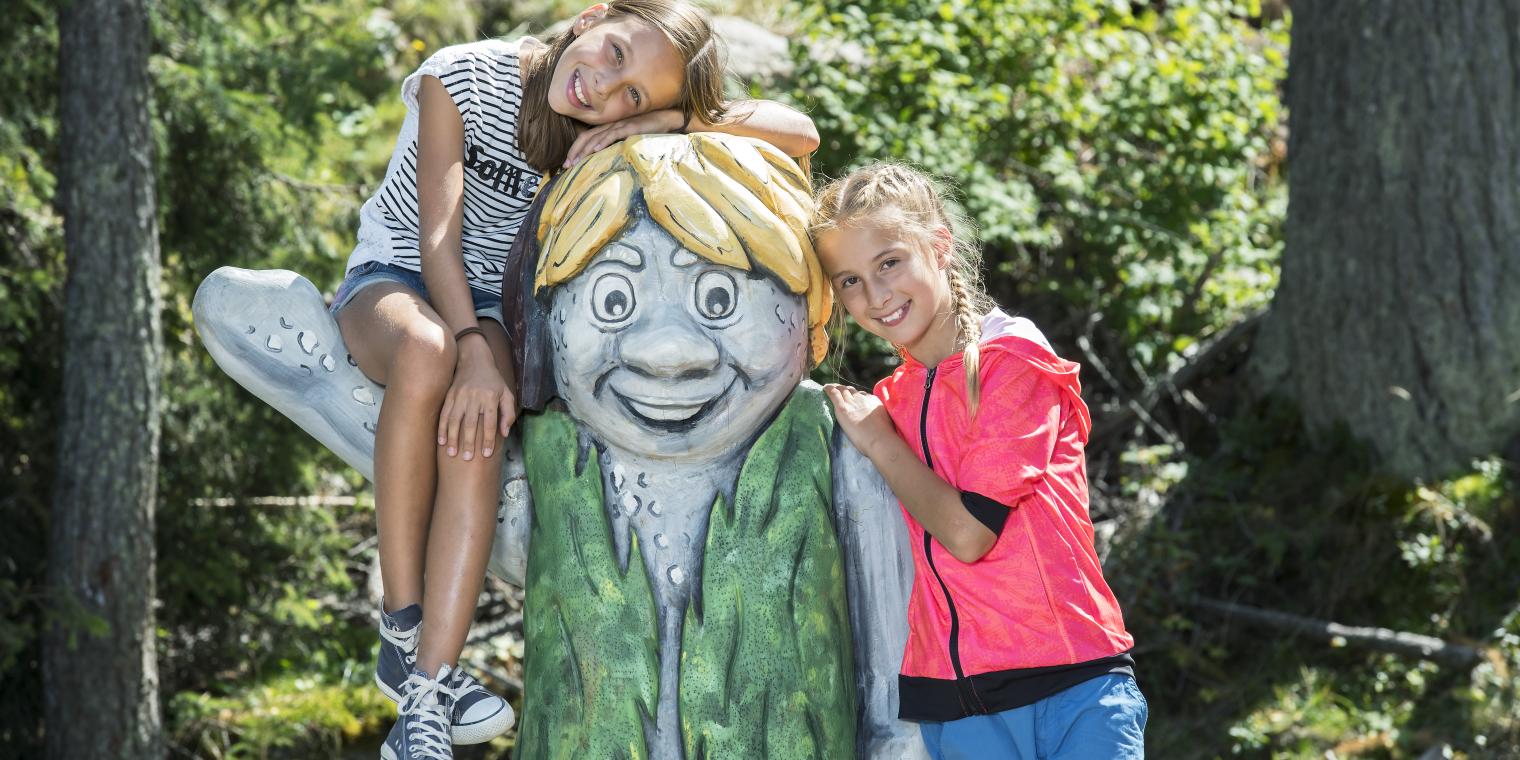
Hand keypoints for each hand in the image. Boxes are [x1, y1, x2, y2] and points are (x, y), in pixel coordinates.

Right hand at [437, 343, 509, 460]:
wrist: (474, 359)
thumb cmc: (493, 380)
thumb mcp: (506, 393)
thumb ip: (508, 413)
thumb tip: (504, 433)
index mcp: (490, 397)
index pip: (490, 422)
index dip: (489, 439)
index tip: (487, 454)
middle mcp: (474, 396)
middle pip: (470, 423)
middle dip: (469, 442)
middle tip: (467, 458)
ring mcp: (460, 396)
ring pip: (454, 420)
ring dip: (452, 438)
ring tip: (452, 453)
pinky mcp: (450, 395)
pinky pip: (444, 414)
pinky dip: (442, 428)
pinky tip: (441, 440)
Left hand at [563, 109, 684, 166]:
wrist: (669, 119)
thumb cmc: (651, 130)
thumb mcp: (631, 139)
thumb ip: (620, 145)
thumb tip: (609, 160)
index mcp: (611, 127)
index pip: (587, 136)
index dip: (576, 148)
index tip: (568, 163)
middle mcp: (612, 124)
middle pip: (587, 136)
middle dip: (575, 151)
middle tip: (566, 166)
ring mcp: (621, 124)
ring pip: (597, 136)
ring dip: (584, 149)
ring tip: (576, 162)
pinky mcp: (631, 127)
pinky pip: (613, 134)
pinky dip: (602, 142)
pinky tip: (595, 150)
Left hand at [824, 383, 897, 459]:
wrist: (879, 440)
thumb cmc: (882, 438)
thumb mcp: (884, 422)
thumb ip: (878, 419)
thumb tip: (874, 423)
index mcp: (873, 401)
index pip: (863, 395)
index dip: (857, 397)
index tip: (854, 400)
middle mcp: (862, 399)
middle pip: (851, 391)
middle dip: (845, 390)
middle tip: (840, 393)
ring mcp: (852, 402)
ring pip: (842, 390)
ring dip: (836, 388)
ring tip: (831, 388)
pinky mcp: (842, 408)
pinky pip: (833, 393)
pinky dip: (828, 389)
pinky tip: (824, 388)